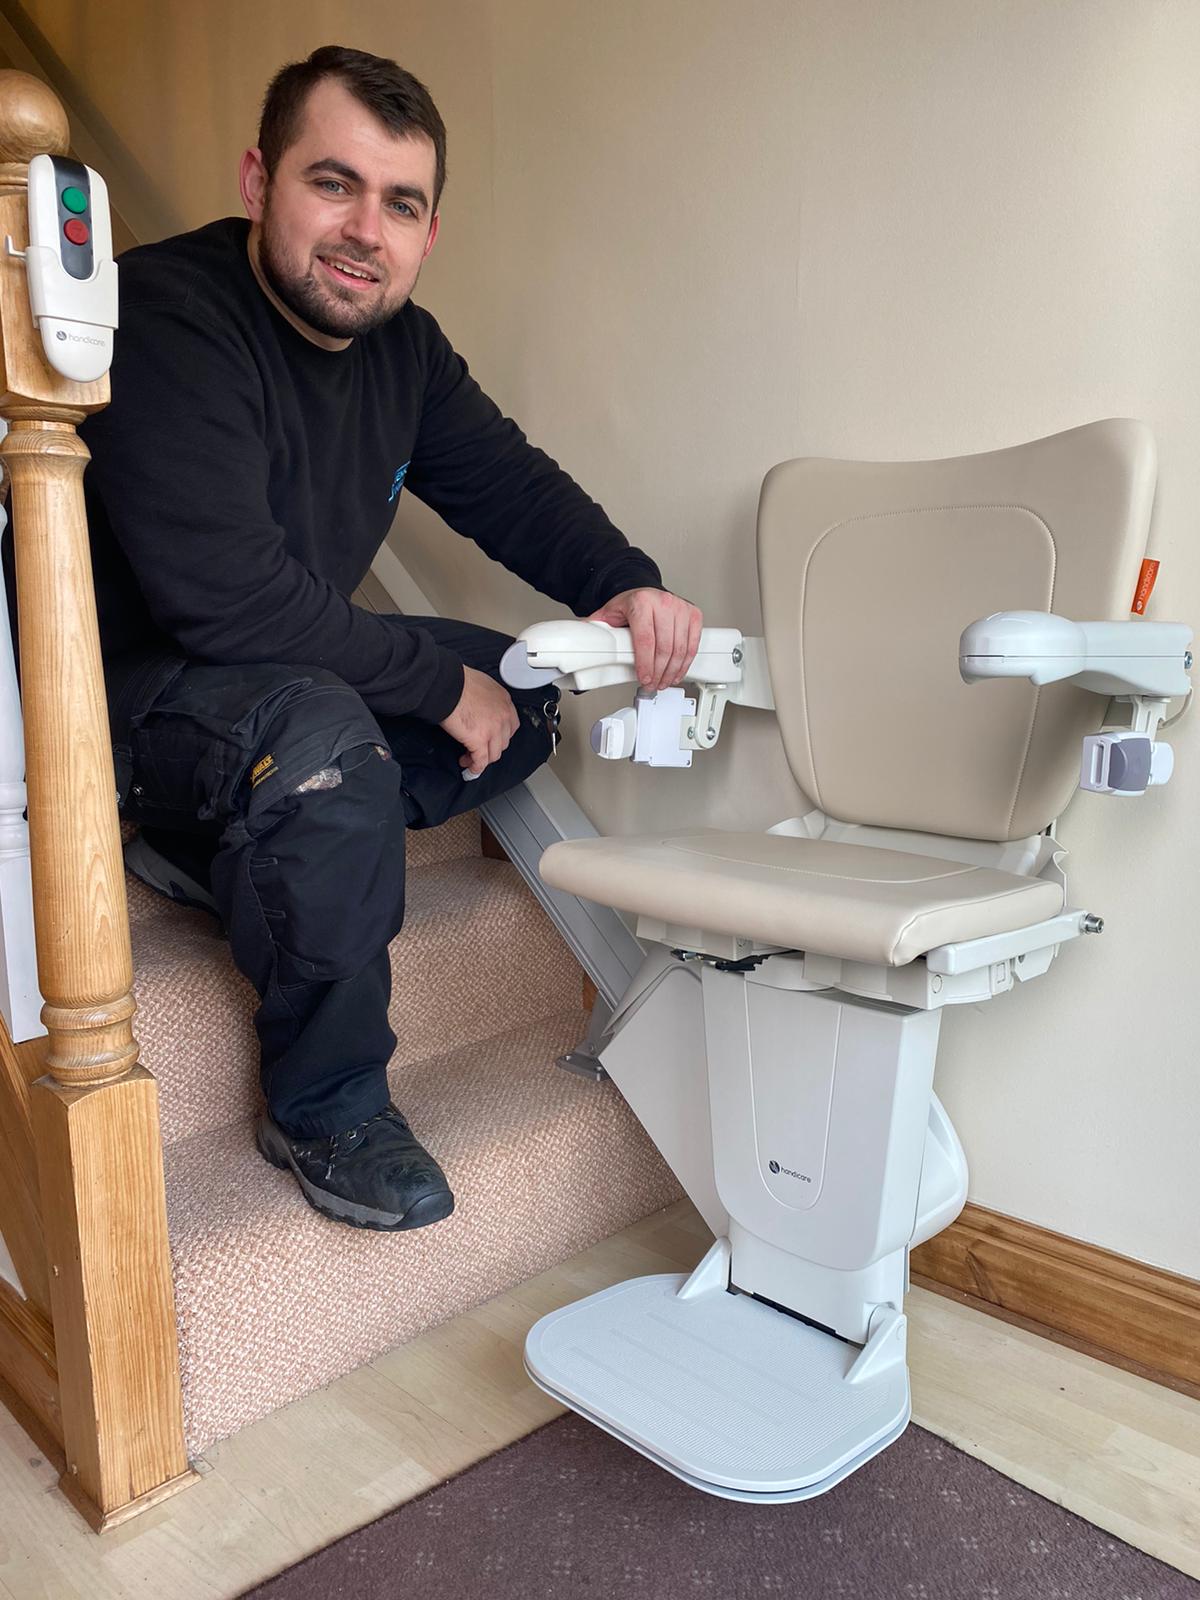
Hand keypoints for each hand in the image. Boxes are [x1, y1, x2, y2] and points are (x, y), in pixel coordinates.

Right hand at [440, 667, 520, 775]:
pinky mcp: (479, 740)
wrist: (447, 685)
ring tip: (469, 758)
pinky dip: (475, 767)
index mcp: (504, 700)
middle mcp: (503, 716)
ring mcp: (493, 729)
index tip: (492, 738)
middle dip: (491, 747)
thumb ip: (485, 698)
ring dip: (482, 759)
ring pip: (494, 753)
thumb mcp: (480, 684)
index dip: (501, 735)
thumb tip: (477, 707)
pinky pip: (481, 760)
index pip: (511, 725)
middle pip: (504, 741)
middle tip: (480, 749)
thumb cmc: (457, 681)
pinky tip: (469, 767)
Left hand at [588, 588, 702, 691]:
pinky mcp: (693, 614)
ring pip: (680, 649)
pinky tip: (677, 671)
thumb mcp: (608, 615)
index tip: (644, 678)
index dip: (645, 664)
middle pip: (664, 648)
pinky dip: (686, 662)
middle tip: (652, 685)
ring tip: (664, 681)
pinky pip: (692, 644)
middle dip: (658, 673)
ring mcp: (681, 608)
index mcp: (641, 602)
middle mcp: (663, 603)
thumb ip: (594, 630)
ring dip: (672, 671)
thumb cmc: (629, 605)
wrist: (644, 592)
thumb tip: (577, 646)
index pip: (645, 640)